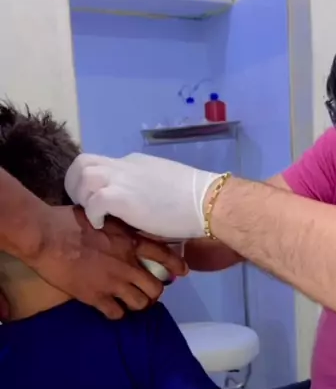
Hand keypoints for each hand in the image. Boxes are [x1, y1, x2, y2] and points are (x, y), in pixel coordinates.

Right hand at [24, 205, 187, 319]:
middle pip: (156, 288)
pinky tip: (110, 307)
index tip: (181, 272)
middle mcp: (128, 265)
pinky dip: (116, 312)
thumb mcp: (102, 215)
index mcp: (130, 242)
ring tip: (131, 301)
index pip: (164, 255)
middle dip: (154, 291)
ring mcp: (113, 283)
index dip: (176, 265)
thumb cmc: (68, 221)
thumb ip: (117, 225)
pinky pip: (116, 314)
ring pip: (140, 304)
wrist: (47, 238)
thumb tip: (121, 224)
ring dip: (138, 304)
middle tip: (147, 290)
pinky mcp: (96, 297)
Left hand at [65, 152, 221, 238]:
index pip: (100, 164)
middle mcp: (124, 165)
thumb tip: (136, 208)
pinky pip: (93, 200)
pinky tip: (102, 225)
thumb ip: (143, 191)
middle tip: (85, 207)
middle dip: (75, 186)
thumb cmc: (192, 202)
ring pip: (83, 175)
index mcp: (133, 163)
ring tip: (94, 216)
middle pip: (82, 163)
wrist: (206, 202)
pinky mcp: (122, 196)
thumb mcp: (161, 188)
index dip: (90, 182)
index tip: (94, 202)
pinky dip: (93, 214)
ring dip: (83, 198)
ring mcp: (122, 179)